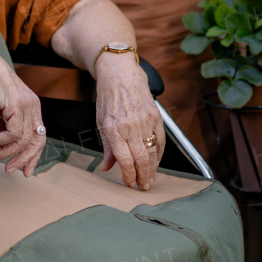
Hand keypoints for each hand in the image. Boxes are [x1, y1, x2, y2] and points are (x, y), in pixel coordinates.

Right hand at [0, 58, 46, 175]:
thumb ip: (1, 128)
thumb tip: (1, 144)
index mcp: (31, 108)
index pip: (39, 137)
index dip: (32, 156)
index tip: (23, 170)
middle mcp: (33, 107)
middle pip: (37, 142)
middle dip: (23, 160)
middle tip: (9, 170)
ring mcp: (27, 106)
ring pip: (23, 140)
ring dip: (5, 152)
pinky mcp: (17, 105)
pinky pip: (14, 133)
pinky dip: (2, 141)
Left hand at [94, 54, 163, 189]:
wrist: (121, 75)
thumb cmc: (108, 99)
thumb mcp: (101, 123)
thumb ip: (107, 147)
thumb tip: (106, 167)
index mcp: (114, 129)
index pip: (124, 160)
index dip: (128, 175)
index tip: (129, 183)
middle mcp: (130, 126)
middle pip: (140, 159)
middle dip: (142, 176)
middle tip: (142, 187)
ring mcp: (145, 121)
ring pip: (152, 152)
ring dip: (151, 169)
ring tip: (149, 180)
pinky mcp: (156, 117)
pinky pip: (160, 141)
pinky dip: (159, 155)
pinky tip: (155, 163)